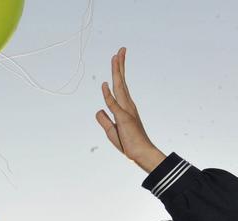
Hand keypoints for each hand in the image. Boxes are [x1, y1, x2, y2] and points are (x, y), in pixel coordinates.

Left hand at [96, 47, 165, 172]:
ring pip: (119, 88)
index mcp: (125, 107)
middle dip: (120, 66)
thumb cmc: (127, 143)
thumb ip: (104, 119)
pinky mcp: (124, 119)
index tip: (117, 59)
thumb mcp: (111, 130)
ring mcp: (126, 111)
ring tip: (116, 57)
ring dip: (116, 72)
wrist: (139, 154)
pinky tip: (105, 84)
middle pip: (121, 82)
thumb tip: (99, 110)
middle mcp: (127, 105)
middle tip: (120, 50)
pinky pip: (114, 105)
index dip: (118, 72)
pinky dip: (108, 95)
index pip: (120, 86)